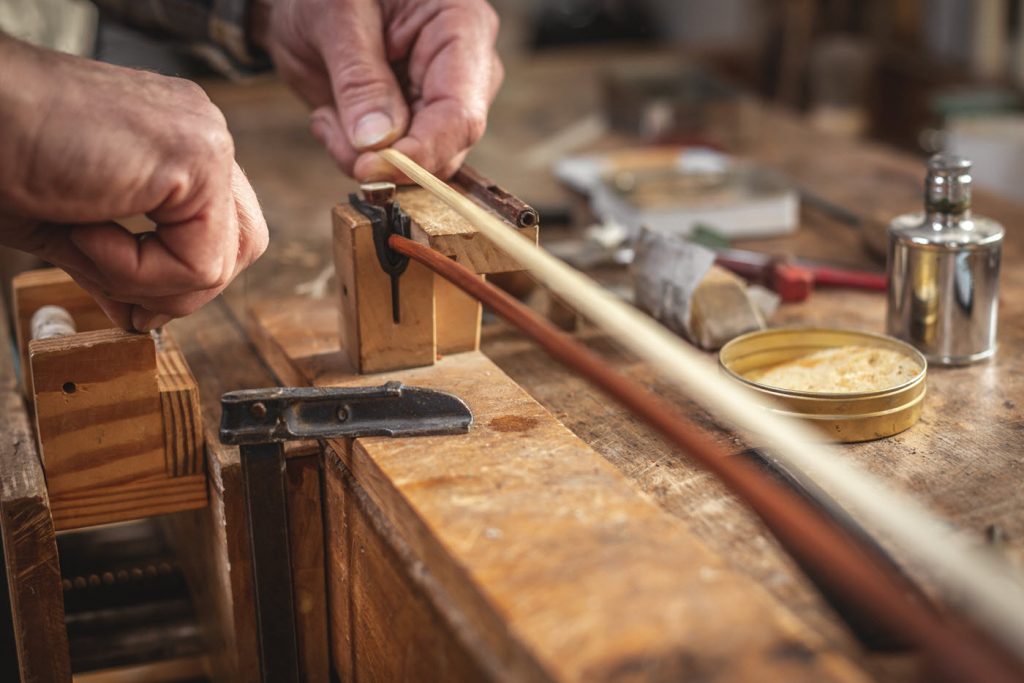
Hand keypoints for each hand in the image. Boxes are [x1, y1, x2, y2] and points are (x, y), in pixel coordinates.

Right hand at [0, 35, 267, 330]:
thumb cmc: (1, 157)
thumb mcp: (72, 228)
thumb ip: (120, 269)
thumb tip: (142, 319)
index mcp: (180, 142)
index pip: (224, 231)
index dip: (179, 279)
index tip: (128, 300)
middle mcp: (203, 133)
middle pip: (243, 248)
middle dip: (180, 290)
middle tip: (122, 295)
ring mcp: (206, 140)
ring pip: (222, 263)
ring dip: (150, 284)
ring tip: (88, 244)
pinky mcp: (198, 158)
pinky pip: (198, 264)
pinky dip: (135, 273)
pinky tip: (85, 228)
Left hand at [265, 0, 502, 180]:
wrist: (303, 1)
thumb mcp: (336, 17)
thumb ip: (360, 79)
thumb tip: (379, 142)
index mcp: (462, 28)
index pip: (460, 114)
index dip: (420, 152)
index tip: (370, 169)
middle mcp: (463, 73)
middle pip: (446, 148)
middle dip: (387, 158)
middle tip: (330, 128)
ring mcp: (439, 104)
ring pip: (418, 165)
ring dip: (362, 155)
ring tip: (326, 113)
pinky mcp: (413, 126)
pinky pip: (392, 164)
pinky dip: (353, 153)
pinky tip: (331, 116)